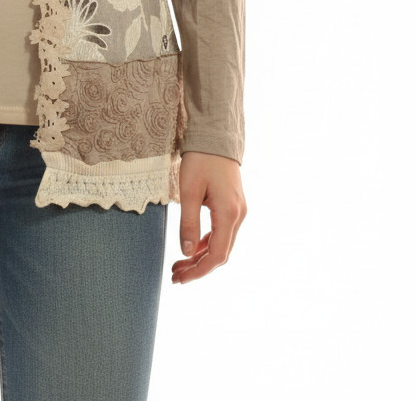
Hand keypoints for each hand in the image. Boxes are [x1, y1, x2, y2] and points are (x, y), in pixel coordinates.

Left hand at [171, 150, 246, 284]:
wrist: (216, 136)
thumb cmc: (201, 159)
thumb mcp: (189, 190)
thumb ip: (188, 222)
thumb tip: (186, 253)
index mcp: (229, 214)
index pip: (216, 255)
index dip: (198, 271)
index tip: (180, 279)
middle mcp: (238, 215)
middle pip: (220, 253)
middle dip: (198, 267)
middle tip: (176, 275)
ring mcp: (238, 211)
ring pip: (221, 244)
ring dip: (201, 256)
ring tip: (179, 265)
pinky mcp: (233, 205)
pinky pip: (221, 232)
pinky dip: (206, 243)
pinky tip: (191, 247)